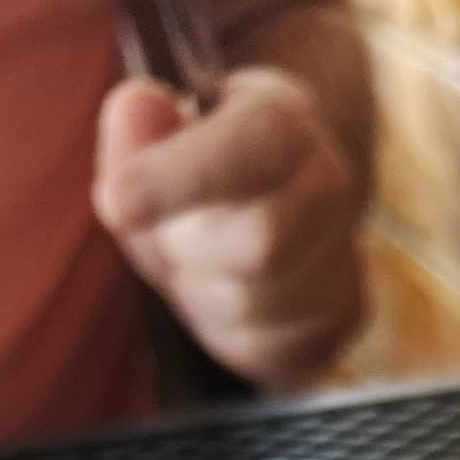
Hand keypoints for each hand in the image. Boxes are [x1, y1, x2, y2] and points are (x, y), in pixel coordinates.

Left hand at [93, 68, 364, 391]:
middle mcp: (329, 185)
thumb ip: (136, 133)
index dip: (186, 174)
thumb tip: (136, 106)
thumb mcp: (154, 145)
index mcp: (284, 122)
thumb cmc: (196, 175)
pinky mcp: (342, 321)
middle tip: (172, 237)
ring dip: (203, 297)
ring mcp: (343, 258)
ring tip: (201, 266)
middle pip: (260, 244)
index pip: (261, 140)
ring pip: (255, 308)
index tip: (115, 201)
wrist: (266, 210)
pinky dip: (227, 336)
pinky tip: (226, 301)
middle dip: (191, 252)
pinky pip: (267, 352)